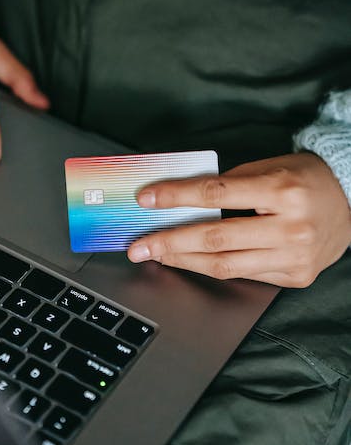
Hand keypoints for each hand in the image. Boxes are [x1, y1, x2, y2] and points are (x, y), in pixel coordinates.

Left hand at [127, 153, 350, 286]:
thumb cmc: (305, 179)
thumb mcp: (268, 167)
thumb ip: (229, 184)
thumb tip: (181, 200)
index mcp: (281, 190)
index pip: (216, 195)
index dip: (176, 198)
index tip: (147, 200)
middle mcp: (290, 227)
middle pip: (215, 239)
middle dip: (169, 242)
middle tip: (139, 245)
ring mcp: (294, 257)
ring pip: (225, 266)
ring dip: (184, 261)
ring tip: (158, 255)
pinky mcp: (295, 277)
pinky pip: (244, 275)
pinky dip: (213, 268)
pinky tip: (191, 261)